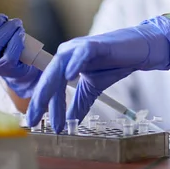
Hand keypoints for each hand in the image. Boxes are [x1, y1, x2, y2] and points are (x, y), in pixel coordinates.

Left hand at [26, 16, 169, 132]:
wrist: (136, 51)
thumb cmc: (113, 65)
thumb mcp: (92, 89)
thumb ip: (79, 104)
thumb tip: (68, 124)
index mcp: (64, 63)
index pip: (49, 86)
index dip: (42, 105)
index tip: (34, 123)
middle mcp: (67, 53)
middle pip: (49, 77)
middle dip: (39, 100)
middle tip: (32, 120)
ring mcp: (79, 47)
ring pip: (59, 66)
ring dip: (50, 87)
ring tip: (43, 105)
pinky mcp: (94, 44)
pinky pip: (82, 53)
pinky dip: (74, 64)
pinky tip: (69, 76)